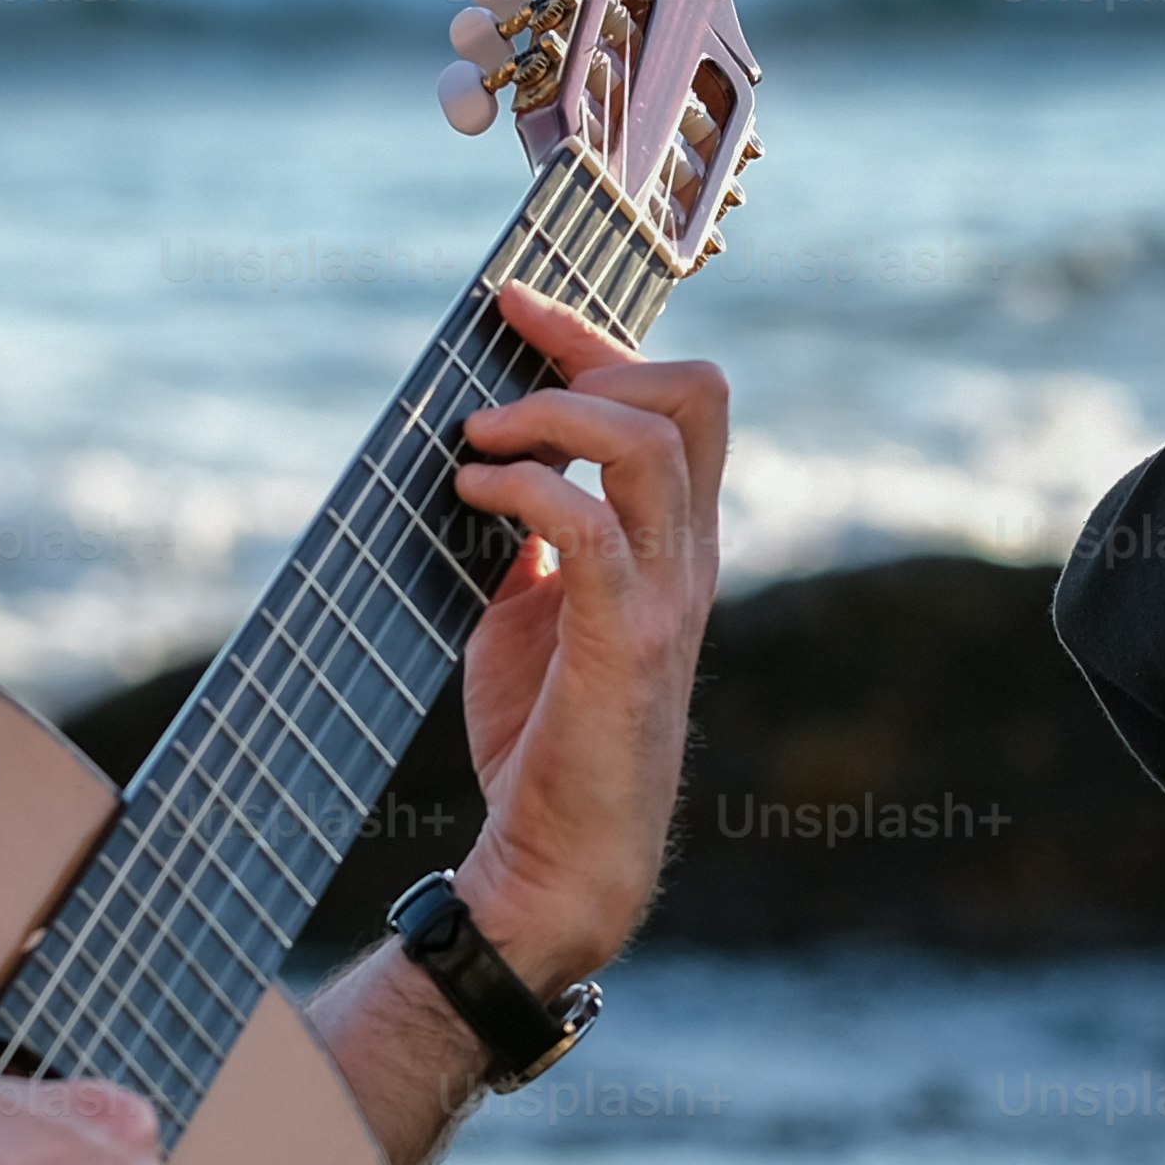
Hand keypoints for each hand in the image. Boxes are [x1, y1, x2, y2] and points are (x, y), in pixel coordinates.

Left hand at [443, 280, 725, 984]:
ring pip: (653, 441)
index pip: (676, 397)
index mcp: (676, 542)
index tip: (511, 306)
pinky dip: (527, 491)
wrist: (561, 858)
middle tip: (498, 370)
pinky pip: (594, 526)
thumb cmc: (544, 740)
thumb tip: (491, 464)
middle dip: (590, 352)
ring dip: (552, 416)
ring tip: (476, 443)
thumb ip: (533, 538)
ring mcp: (668, 596)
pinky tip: (472, 499)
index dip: (596, 336)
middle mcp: (690, 556)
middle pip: (692, 394)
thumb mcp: (530, 611)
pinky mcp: (627, 641)